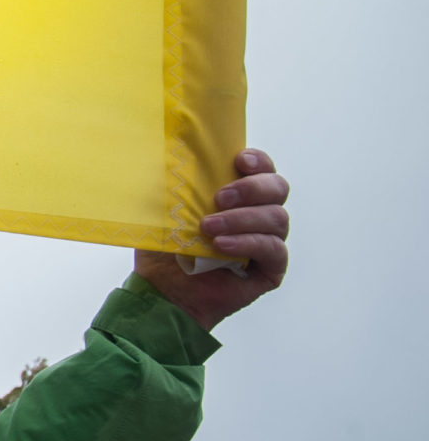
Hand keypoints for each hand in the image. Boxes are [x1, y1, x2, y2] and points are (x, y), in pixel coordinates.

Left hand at [131, 149, 288, 329]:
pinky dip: (248, 244)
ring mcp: (268, 241)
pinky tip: (222, 247)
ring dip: (241, 219)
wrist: (162, 290)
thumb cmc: (166, 247)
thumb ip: (176, 181)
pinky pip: (274, 250)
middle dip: (251, 188)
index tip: (239, 161)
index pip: (263, 169)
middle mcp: (259, 215)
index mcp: (238, 195)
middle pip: (278, 188)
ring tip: (208, 228)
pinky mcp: (271, 268)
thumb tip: (169, 150)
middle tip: (219, 198)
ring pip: (277, 218)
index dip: (258, 161)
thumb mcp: (166, 209)